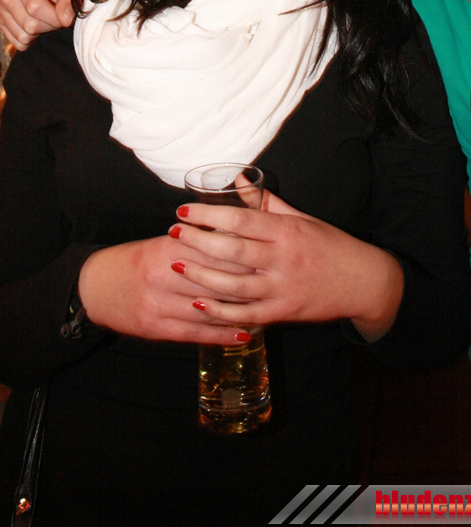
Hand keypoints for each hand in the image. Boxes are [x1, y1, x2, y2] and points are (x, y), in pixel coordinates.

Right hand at [0, 0, 73, 49]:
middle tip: (57, 15)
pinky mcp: (1, 24)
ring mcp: (1, 10)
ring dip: (41, 32)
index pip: (34, 8)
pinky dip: (32, 40)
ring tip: (46, 17)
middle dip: (49, 25)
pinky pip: (19, 44)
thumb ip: (69, 0)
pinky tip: (37, 24)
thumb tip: (65, 19)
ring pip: (24, 36)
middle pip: (29, 25)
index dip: (54, 18)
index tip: (66, 17)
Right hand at [77, 234, 256, 345]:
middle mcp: (164, 273)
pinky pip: (195, 332)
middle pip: (215, 277)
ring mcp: (159, 302)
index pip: (213, 248)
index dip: (244, 252)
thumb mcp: (164, 242)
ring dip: (241, 310)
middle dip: (249, 281)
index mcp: (168, 246)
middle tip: (279, 283)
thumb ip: (197, 238)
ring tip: (270, 310)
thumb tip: (236, 230)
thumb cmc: (137, 260)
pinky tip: (245, 334)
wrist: (96, 286)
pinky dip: (222, 334)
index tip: (270, 254)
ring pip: (209, 307)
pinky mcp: (155, 327)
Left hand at [168, 193, 404, 341]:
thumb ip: (268, 202)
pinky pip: (246, 314)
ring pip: (234, 285)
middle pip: (232, 250)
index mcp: (287, 231)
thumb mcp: (302, 219)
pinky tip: (199, 304)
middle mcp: (283, 259)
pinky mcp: (284, 313)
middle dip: (197, 241)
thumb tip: (239, 179)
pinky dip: (221, 311)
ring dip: (201, 276)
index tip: (183, 210)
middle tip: (172, 232)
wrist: (363, 282)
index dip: (208, 215)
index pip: (241, 219)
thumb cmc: (331, 245)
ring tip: (176, 264)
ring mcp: (283, 288)